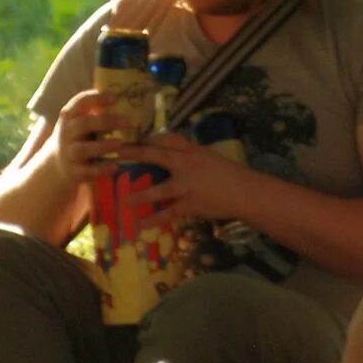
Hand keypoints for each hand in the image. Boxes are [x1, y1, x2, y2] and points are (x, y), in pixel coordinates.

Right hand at [45, 89, 136, 182]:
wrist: (55, 165)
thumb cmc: (75, 138)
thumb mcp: (78, 122)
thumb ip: (94, 112)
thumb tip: (124, 97)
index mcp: (68, 117)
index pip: (79, 102)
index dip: (96, 98)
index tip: (116, 97)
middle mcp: (66, 134)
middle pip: (83, 124)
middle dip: (105, 121)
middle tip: (127, 121)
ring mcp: (69, 153)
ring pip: (84, 149)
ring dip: (103, 146)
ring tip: (121, 143)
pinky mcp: (74, 172)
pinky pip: (88, 171)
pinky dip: (102, 168)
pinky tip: (116, 165)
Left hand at [127, 130, 259, 224]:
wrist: (245, 192)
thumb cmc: (229, 173)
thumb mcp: (209, 156)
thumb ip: (190, 151)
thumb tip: (170, 147)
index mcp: (192, 151)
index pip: (168, 139)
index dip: (149, 138)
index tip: (132, 137)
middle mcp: (187, 165)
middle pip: (157, 155)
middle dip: (135, 154)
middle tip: (117, 152)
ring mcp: (188, 186)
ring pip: (159, 190)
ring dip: (141, 195)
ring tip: (125, 200)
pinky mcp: (191, 204)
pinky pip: (169, 213)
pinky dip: (155, 219)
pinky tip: (141, 224)